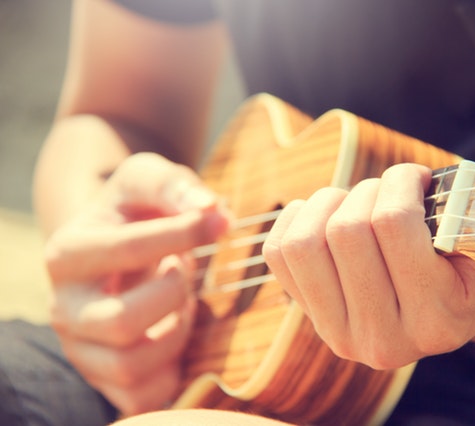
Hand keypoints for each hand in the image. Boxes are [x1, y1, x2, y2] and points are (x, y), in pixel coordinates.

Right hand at [45, 153, 229, 414]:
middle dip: (172, 295)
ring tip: (180, 301)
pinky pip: (143, 396)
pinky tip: (173, 331)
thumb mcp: (148, 181)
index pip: (126, 250)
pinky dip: (171, 368)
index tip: (216, 221)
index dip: (182, 234)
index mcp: (67, 254)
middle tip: (183, 271)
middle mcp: (63, 308)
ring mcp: (81, 350)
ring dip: (175, 332)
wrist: (116, 246)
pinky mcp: (104, 379)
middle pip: (120, 322)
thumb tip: (213, 211)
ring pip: (131, 365)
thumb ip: (175, 186)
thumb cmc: (135, 212)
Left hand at [263, 163, 474, 368]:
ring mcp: (342, 334)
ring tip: (357, 201)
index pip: (393, 224)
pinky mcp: (312, 319)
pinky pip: (278, 253)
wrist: (452, 308)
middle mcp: (385, 340)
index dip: (401, 180)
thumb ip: (460, 212)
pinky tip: (326, 212)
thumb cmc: (471, 264)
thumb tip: (409, 177)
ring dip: (329, 204)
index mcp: (437, 321)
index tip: (417, 176)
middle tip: (390, 189)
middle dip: (368, 190)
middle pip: (346, 231)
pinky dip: (297, 217)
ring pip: (303, 244)